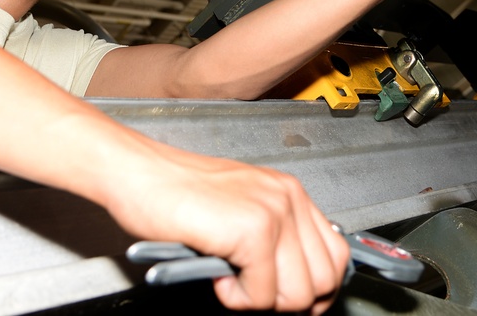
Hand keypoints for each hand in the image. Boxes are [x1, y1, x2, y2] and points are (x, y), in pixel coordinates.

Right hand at [104, 142, 349, 312]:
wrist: (140, 175)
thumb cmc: (176, 193)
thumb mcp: (239, 208)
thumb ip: (273, 235)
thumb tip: (296, 281)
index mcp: (289, 192)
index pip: (336, 254)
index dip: (316, 289)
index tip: (291, 300)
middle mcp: (288, 198)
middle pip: (325, 279)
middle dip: (289, 301)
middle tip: (253, 293)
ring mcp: (274, 212)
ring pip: (298, 294)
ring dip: (261, 301)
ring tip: (230, 279)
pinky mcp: (253, 231)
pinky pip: (263, 295)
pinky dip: (236, 298)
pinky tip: (216, 274)